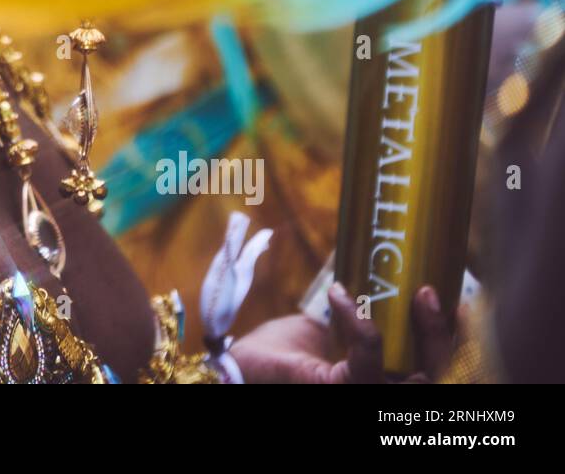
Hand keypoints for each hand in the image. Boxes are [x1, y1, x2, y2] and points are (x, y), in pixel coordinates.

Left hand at [229, 282, 454, 382]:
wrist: (232, 368)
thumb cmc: (273, 355)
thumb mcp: (320, 332)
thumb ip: (351, 321)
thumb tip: (369, 283)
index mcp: (376, 383)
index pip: (428, 371)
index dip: (447, 339)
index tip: (449, 298)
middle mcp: (375, 395)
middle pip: (435, 378)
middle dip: (445, 336)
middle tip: (430, 289)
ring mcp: (359, 397)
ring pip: (417, 377)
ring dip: (422, 332)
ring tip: (414, 290)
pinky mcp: (338, 392)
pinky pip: (368, 361)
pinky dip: (362, 324)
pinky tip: (340, 296)